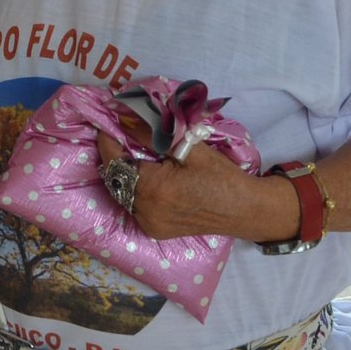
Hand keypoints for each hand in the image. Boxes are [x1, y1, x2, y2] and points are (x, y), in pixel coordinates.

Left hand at [96, 133, 293, 243]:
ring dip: (123, 172)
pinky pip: (134, 205)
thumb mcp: (189, 147)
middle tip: (120, 134)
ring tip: (131, 152)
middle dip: (115, 155)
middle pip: (115, 178)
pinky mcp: (156, 230)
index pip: (116, 162)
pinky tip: (145, 174)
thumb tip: (128, 119)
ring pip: (122, 192)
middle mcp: (146, 210)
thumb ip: (154, 134)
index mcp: (154, 189)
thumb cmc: (220, 176)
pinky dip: (134, 188)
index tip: (108, 123)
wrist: (243, 210)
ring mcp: (150, 223)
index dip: (108, 141)